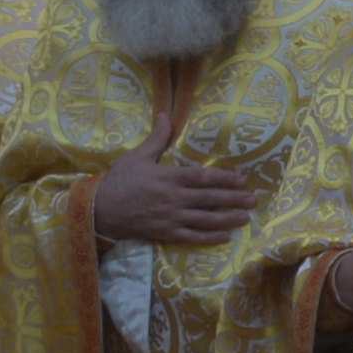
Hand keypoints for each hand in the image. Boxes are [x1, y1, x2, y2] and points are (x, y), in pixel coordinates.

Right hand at [89, 142, 267, 247]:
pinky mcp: (165, 233)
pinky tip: (224, 237)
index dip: (224, 178)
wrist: (99, 209)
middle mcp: (174, 198)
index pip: (203, 177)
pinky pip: (191, 237)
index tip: (241, 179)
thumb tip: (166, 114)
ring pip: (205, 219)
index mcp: (169, 177)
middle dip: (234, 199)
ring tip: (245, 218)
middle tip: (253, 199)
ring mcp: (171, 217)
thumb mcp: (138, 155)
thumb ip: (157, 137)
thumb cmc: (119, 180)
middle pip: (210, 199)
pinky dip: (209, 238)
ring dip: (227, 219)